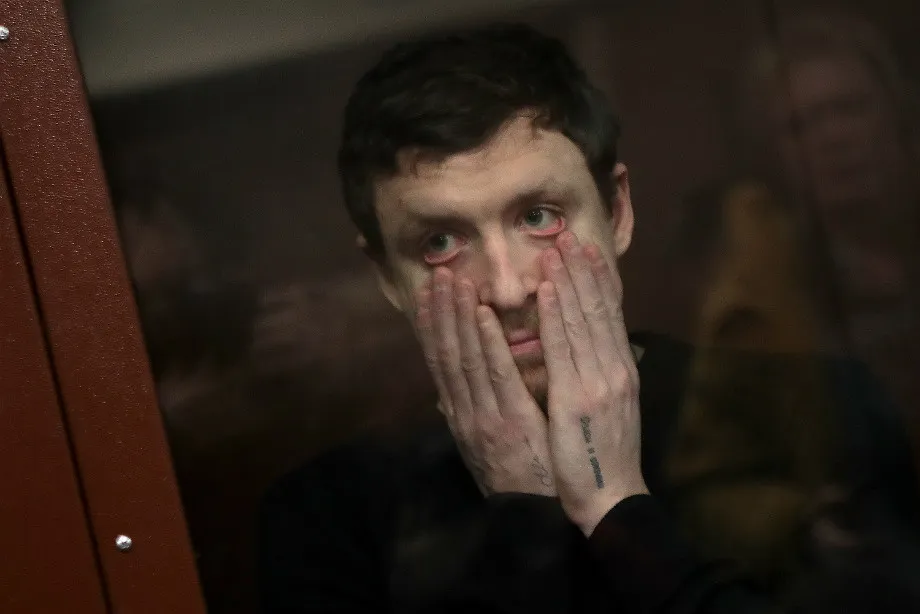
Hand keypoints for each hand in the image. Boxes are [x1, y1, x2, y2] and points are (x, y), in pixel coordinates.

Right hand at [416, 268, 554, 496]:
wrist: (533, 518)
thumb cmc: (515, 479)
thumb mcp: (481, 449)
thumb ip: (468, 416)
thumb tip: (449, 395)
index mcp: (460, 417)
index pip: (439, 364)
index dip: (430, 328)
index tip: (424, 297)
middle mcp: (465, 413)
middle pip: (447, 354)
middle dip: (441, 313)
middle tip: (439, 275)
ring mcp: (486, 416)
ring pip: (466, 359)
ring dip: (459, 317)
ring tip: (455, 282)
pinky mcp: (512, 421)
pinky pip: (498, 377)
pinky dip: (488, 344)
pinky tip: (484, 317)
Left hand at [538, 232, 647, 534]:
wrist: (610, 496)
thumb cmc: (603, 454)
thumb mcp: (609, 408)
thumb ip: (598, 374)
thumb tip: (589, 347)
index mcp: (620, 371)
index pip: (609, 316)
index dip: (597, 281)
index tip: (586, 251)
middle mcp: (614, 369)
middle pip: (598, 310)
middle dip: (582, 271)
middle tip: (568, 236)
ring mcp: (599, 381)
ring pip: (581, 320)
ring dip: (567, 281)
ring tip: (554, 249)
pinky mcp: (579, 397)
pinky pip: (564, 349)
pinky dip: (555, 316)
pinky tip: (545, 291)